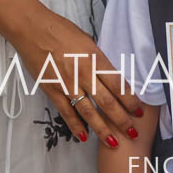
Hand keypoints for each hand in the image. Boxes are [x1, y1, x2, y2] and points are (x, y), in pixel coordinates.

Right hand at [7, 3, 142, 147]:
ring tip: (113, 142)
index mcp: (95, 59)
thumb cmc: (60, 30)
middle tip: (133, 133)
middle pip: (107, 102)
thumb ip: (98, 59)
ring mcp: (67, 84)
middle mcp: (84, 74)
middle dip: (122, 119)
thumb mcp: (87, 41)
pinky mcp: (52, 90)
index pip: (118, 84)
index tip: (140, 110)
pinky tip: (84, 136)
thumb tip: (108, 73)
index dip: (130, 100)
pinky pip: (66, 112)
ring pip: (89, 112)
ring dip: (102, 129)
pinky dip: (75, 126)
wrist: (32, 29)